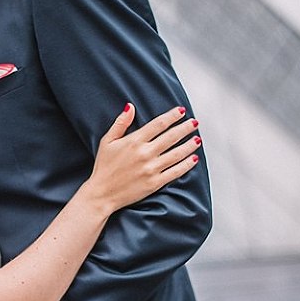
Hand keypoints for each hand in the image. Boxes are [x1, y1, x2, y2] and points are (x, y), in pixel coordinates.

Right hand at [82, 103, 201, 214]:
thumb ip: (120, 123)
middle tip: (195, 122)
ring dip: (189, 145)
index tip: (181, 111)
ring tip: (198, 139)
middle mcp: (145, 153)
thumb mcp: (107, 141)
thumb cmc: (104, 167)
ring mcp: (151, 169)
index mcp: (134, 141)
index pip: (158, 124)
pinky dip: (186, 165)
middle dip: (185, 128)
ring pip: (177, 154)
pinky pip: (175, 172)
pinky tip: (193, 159)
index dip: (172, 116)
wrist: (101, 194)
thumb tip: (130, 106)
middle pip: (171, 137)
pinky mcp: (155, 183)